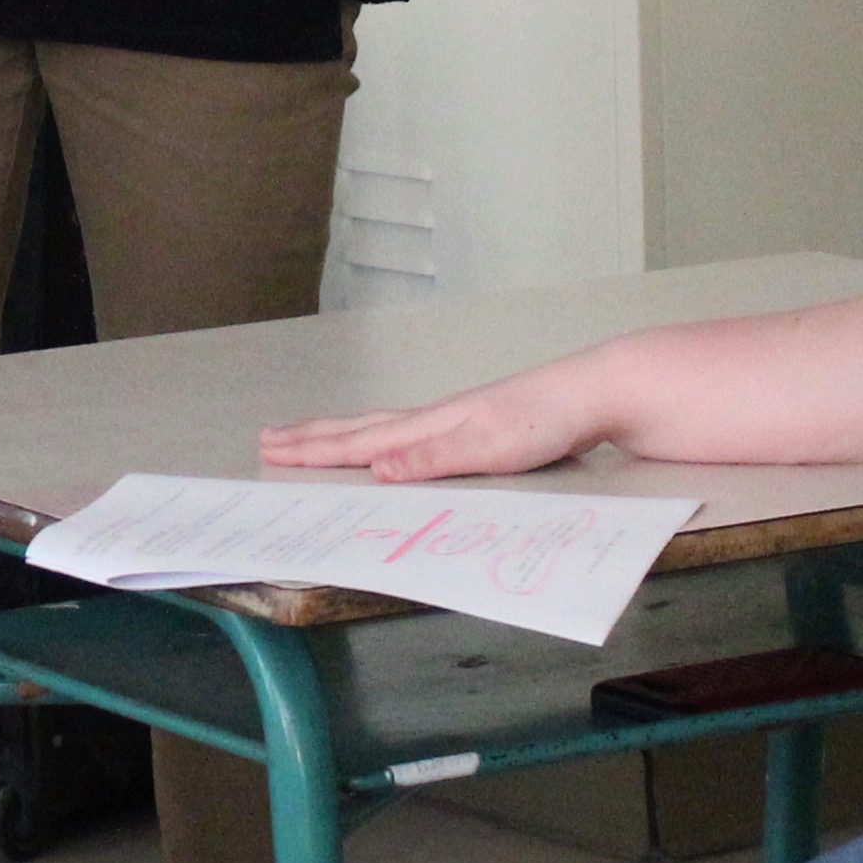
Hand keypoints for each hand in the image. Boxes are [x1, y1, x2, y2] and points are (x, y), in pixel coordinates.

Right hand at [261, 365, 598, 482]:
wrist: (592, 394)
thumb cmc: (546, 422)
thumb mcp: (489, 448)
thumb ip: (433, 460)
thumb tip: (376, 469)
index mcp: (433, 426)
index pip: (361, 442)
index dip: (316, 450)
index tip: (272, 451)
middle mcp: (436, 419)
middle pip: (362, 428)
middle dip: (314, 438)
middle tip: (270, 439)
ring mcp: (455, 419)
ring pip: (383, 427)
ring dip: (343, 434)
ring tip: (313, 437)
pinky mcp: (475, 425)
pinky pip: (409, 432)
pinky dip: (381, 438)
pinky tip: (388, 446)